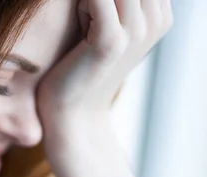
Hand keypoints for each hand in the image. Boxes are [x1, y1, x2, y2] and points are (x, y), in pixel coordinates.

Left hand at [37, 0, 172, 152]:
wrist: (71, 112)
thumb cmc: (80, 67)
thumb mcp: (103, 25)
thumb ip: (114, 4)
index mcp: (159, 16)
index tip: (100, 21)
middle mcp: (155, 20)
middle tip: (89, 26)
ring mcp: (136, 31)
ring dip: (88, 1)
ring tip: (85, 30)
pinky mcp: (110, 41)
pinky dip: (82, 7)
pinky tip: (81, 35)